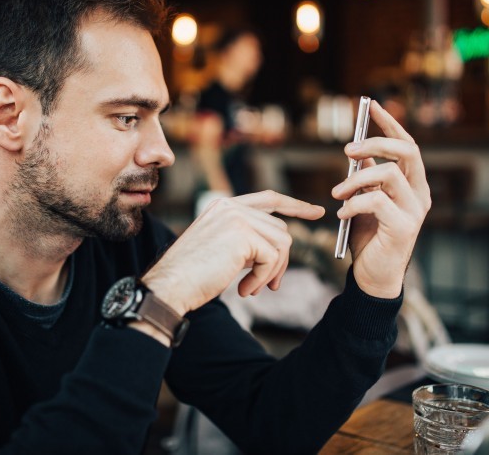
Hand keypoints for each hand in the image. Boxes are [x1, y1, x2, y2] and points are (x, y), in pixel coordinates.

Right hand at [142, 191, 324, 315]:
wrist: (170, 286)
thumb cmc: (192, 275)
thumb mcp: (221, 249)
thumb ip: (246, 240)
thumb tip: (279, 248)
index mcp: (224, 207)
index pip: (269, 199)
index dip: (295, 204)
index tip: (317, 212)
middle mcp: (231, 207)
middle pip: (280, 229)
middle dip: (281, 260)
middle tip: (270, 285)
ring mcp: (237, 218)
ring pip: (282, 243)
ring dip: (272, 271)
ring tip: (252, 288)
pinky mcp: (243, 235)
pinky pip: (273, 258)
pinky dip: (264, 278)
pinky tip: (245, 289)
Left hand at [331, 101, 430, 298]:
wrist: (373, 276)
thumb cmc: (370, 237)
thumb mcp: (366, 200)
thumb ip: (367, 176)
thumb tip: (358, 150)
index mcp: (414, 184)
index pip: (408, 144)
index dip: (390, 122)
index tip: (371, 105)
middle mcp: (421, 194)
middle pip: (406, 151)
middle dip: (375, 143)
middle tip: (347, 150)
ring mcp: (416, 210)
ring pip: (387, 174)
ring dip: (355, 180)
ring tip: (336, 193)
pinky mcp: (404, 227)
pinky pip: (376, 201)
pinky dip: (353, 203)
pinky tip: (341, 214)